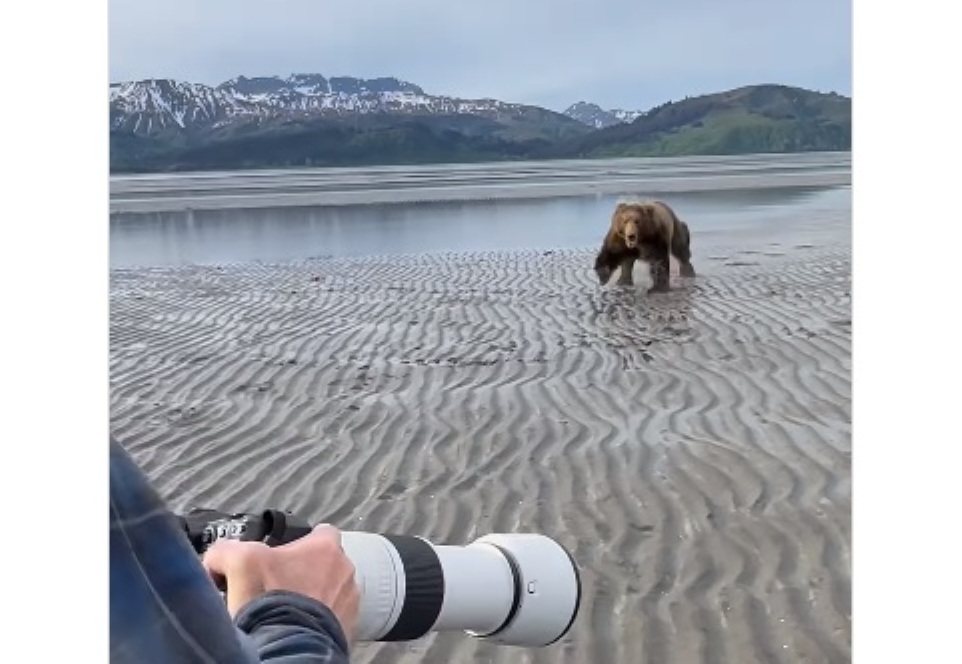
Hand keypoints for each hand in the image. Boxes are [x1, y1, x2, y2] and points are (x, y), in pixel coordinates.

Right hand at [202, 524, 359, 641]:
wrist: (288, 649)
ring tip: (287, 610)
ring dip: (313, 597)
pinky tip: (297, 626)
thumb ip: (227, 550)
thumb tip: (218, 558)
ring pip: (330, 591)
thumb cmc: (270, 600)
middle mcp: (345, 570)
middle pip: (324, 563)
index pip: (318, 533)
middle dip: (304, 572)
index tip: (280, 556)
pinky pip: (334, 618)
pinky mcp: (349, 627)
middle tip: (277, 587)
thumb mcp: (238, 561)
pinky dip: (317, 621)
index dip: (297, 542)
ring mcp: (350, 601)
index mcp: (326, 547)